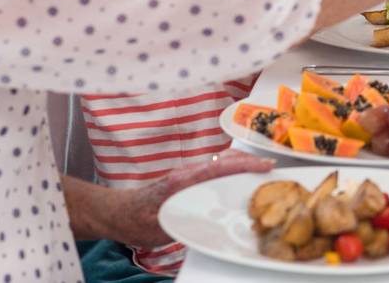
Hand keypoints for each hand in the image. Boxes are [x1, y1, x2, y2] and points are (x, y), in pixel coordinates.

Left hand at [108, 152, 273, 248]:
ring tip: (261, 173)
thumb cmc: (136, 221)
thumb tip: (210, 223)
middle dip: (249, 160)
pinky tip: (240, 180)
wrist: (118, 213)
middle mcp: (187, 173)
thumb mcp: (160, 228)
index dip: (244, 165)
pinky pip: (215, 169)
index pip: (219, 167)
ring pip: (220, 162)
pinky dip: (232, 169)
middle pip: (224, 159)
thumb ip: (185, 221)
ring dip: (242, 164)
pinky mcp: (188, 178)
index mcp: (182, 181)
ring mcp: (188, 174)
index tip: (265, 165)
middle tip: (271, 168)